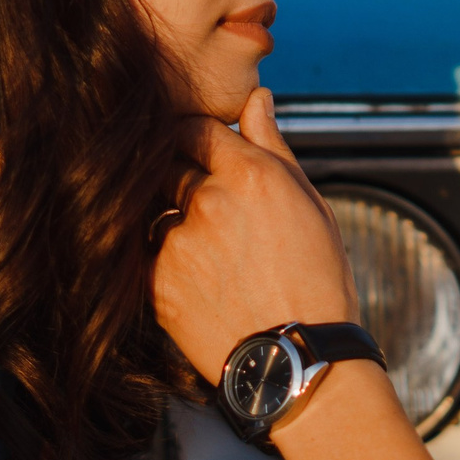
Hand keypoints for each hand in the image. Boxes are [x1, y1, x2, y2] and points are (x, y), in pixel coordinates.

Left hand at [152, 89, 358, 381]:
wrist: (298, 361)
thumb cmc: (315, 280)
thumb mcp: (310, 205)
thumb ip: (273, 147)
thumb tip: (255, 97)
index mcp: (251, 174)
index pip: (194, 128)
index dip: (195, 140)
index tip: (200, 155)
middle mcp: (209, 201)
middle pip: (165, 163)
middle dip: (178, 176)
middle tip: (201, 204)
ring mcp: (177, 242)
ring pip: (152, 208)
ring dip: (168, 218)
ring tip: (204, 249)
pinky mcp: (156, 282)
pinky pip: (144, 252)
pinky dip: (161, 258)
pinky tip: (196, 279)